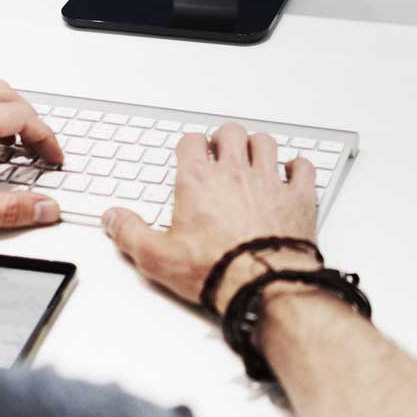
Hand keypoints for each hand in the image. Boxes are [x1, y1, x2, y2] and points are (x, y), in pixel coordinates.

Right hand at [104, 123, 321, 311]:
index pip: (192, 143)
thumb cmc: (215, 269)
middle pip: (230, 133)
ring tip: (253, 155)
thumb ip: (131, 233)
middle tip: (221, 150)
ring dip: (258, 145)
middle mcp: (234, 174)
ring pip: (265, 143)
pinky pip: (303, 167)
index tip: (190, 154)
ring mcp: (269, 182)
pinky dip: (298, 166)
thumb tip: (113, 218)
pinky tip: (292, 172)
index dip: (190, 146)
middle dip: (224, 138)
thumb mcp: (157, 257)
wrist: (262, 284)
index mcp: (199, 181)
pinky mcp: (298, 198)